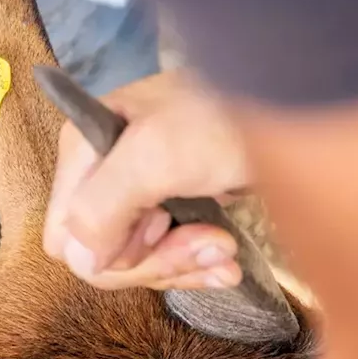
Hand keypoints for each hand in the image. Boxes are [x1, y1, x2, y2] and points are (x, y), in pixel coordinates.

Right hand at [43, 70, 248, 290]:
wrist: (290, 95)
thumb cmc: (224, 116)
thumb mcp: (156, 155)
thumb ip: (102, 206)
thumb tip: (83, 260)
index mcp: (83, 154)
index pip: (67, 239)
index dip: (111, 252)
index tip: (162, 228)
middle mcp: (103, 175)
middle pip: (105, 255)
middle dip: (157, 259)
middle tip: (211, 242)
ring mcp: (139, 192)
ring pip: (139, 261)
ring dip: (186, 262)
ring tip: (226, 249)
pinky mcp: (174, 205)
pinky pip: (169, 255)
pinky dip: (198, 262)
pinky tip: (226, 261)